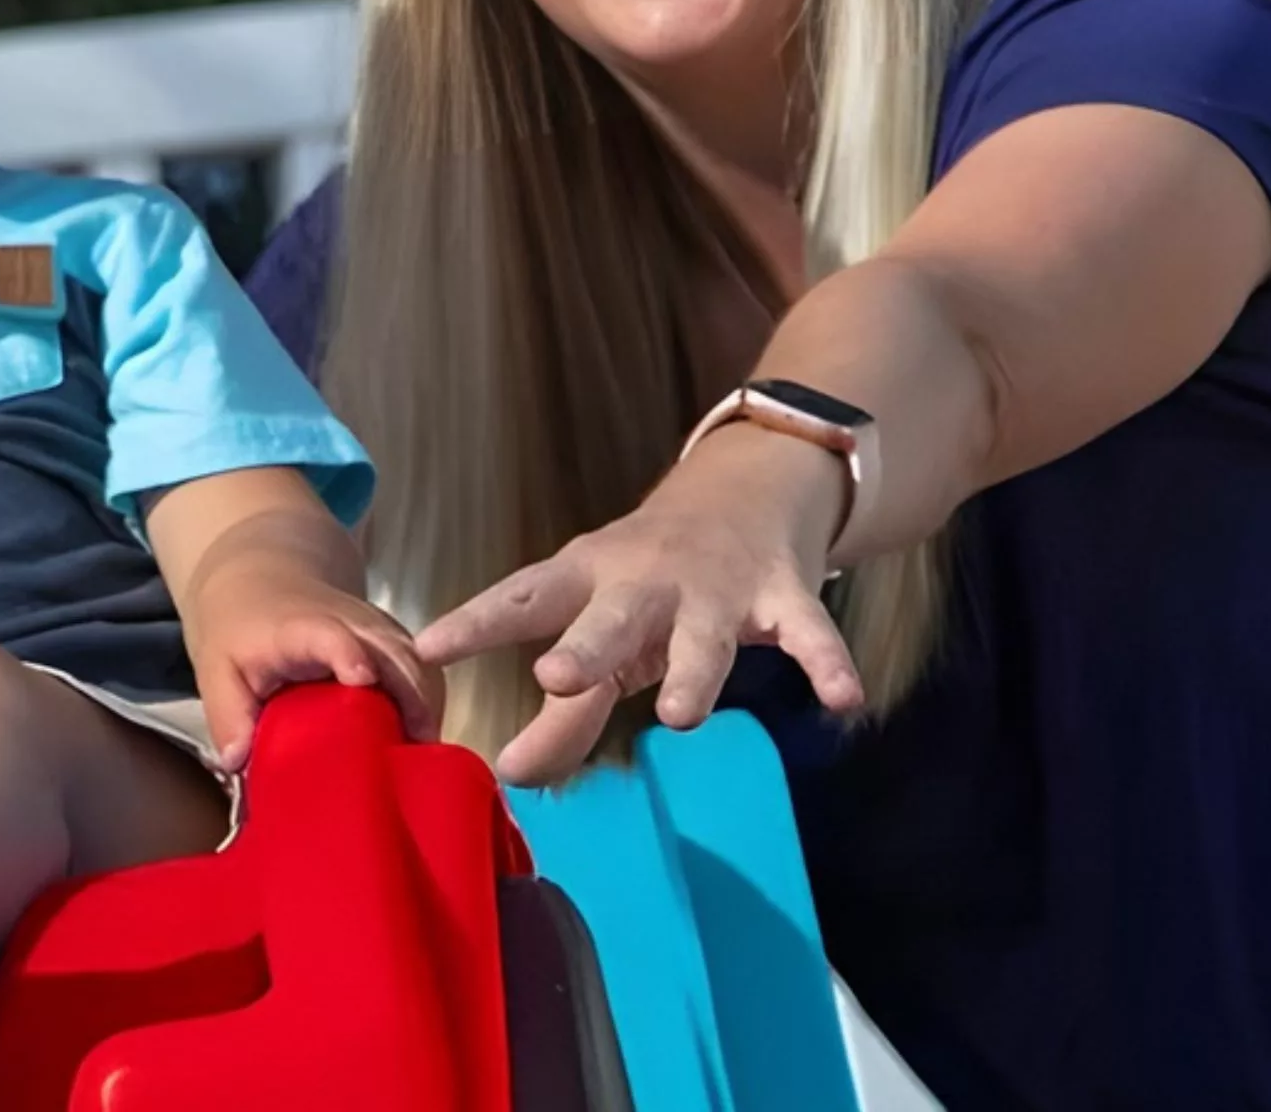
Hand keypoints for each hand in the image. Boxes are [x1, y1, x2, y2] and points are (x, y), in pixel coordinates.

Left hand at [188, 578, 443, 772]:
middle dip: (412, 696)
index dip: (348, 654)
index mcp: (300, 628)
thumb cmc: (242, 631)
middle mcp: (349, 622)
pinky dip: (428, 701)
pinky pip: (421, 667)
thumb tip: (238, 762)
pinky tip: (421, 739)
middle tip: (413, 750)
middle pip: (393, 652)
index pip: (330, 636)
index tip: (362, 679)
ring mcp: (377, 629)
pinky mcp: (392, 640)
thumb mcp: (218, 670)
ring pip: (417, 660)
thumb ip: (227, 715)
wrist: (266, 583)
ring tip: (423, 756)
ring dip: (427, 704)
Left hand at [417, 428, 864, 786]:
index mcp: (586, 580)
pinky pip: (809, 634)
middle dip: (587, 647)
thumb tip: (511, 780)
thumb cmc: (647, 584)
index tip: (427, 649)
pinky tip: (843, 701)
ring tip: (681, 716)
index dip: (475, 622)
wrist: (744, 490)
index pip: (523, 600)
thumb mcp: (600, 631)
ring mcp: (716, 588)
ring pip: (704, 635)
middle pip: (611, 617)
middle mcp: (645, 582)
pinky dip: (827, 664)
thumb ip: (561, 714)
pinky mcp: (781, 595)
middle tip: (554, 678)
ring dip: (694, 671)